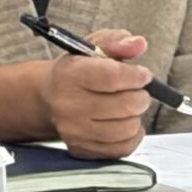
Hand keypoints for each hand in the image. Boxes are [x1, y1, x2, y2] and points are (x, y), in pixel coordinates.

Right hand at [40, 28, 152, 158]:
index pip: (112, 77)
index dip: (136, 76)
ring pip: (127, 128)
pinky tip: (122, 122)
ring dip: (135, 116)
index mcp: (69, 75)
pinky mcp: (81, 150)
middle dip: (140, 95)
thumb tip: (138, 44)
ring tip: (126, 106)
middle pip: (125, 105)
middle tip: (136, 90)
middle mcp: (68, 106)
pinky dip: (131, 135)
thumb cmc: (77, 71)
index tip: (143, 75)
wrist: (48, 99)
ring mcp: (74, 131)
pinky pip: (123, 147)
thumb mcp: (93, 46)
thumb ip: (117, 41)